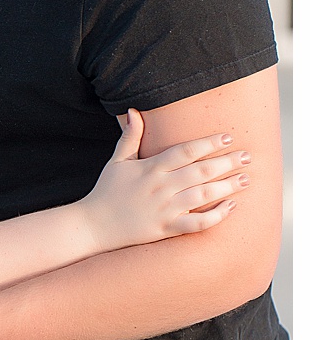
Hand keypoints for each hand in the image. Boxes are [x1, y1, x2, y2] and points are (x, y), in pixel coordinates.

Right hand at [80, 108, 247, 251]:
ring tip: (245, 179)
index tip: (227, 137)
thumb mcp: (117, 161)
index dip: (208, 143)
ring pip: (203, 194)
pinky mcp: (166, 228)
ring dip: (227, 186)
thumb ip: (130, 137)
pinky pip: (197, 223)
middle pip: (200, 171)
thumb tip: (134, 111)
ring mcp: (164, 208)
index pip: (185, 151)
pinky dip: (216, 215)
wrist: (93, 225)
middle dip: (226, 162)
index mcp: (150, 168)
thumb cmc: (106, 191)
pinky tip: (230, 206)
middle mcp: (160, 187)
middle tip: (247, 156)